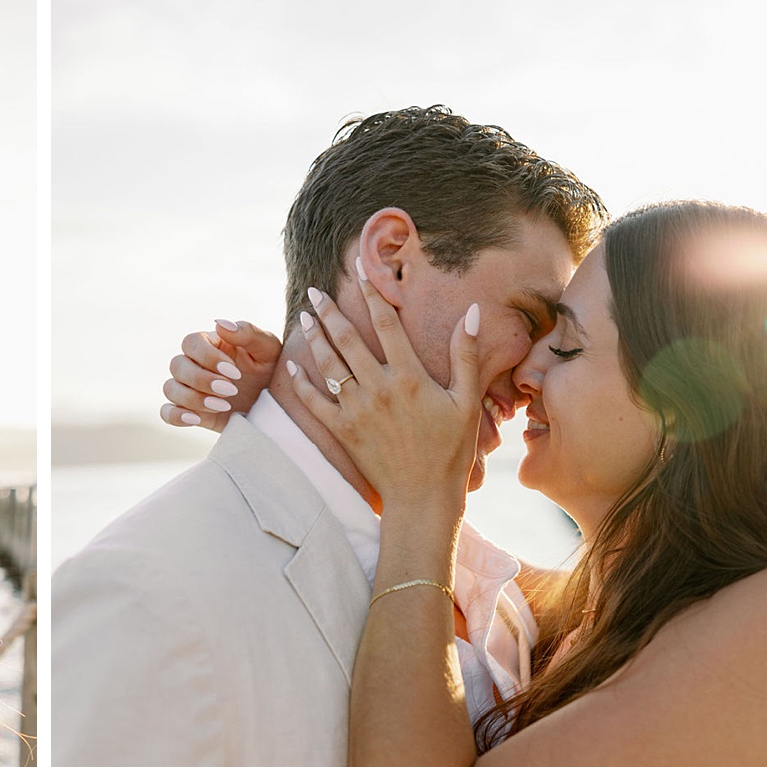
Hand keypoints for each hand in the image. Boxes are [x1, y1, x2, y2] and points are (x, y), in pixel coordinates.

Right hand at [160, 320, 280, 431]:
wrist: (277, 407)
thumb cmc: (274, 371)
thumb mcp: (268, 349)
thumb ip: (247, 333)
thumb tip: (219, 323)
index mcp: (211, 344)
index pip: (191, 342)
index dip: (207, 357)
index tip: (234, 372)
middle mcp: (195, 364)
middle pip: (176, 365)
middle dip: (202, 379)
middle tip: (231, 390)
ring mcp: (190, 389)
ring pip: (170, 389)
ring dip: (193, 398)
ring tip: (223, 405)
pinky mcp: (190, 413)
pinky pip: (168, 413)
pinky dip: (177, 416)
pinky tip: (197, 418)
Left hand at [292, 268, 480, 508]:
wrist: (423, 496)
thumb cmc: (450, 450)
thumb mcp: (465, 400)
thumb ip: (465, 355)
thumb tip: (473, 312)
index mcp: (409, 377)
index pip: (386, 323)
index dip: (371, 293)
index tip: (359, 269)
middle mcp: (379, 388)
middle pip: (348, 338)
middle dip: (329, 311)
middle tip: (315, 290)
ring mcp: (356, 410)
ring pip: (328, 364)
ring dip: (314, 338)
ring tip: (305, 317)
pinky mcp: (341, 431)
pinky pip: (314, 401)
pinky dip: (301, 382)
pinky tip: (293, 365)